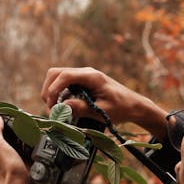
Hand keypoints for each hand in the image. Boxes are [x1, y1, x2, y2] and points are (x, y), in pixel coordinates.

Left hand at [0, 115, 34, 183]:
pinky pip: (33, 160)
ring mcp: (17, 166)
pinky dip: (38, 156)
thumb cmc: (6, 170)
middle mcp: (4, 161)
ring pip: (22, 152)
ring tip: (36, 138)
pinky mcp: (29, 172)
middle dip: (18, 139)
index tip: (7, 124)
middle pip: (10, 145)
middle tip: (26, 130)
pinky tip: (42, 152)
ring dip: (29, 147)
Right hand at [40, 67, 167, 139]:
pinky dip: (59, 93)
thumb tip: (62, 107)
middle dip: (49, 90)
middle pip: (56, 73)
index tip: (52, 106)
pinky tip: (63, 106)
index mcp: (92, 76)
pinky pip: (64, 84)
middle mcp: (86, 72)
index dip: (53, 90)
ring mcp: (83, 76)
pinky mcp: (83, 82)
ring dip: (52, 92)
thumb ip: (82, 108)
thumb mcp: (102, 111)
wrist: (134, 106)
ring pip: (58, 77)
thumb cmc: (122, 108)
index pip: (64, 76)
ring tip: (56, 109)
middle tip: (51, 109)